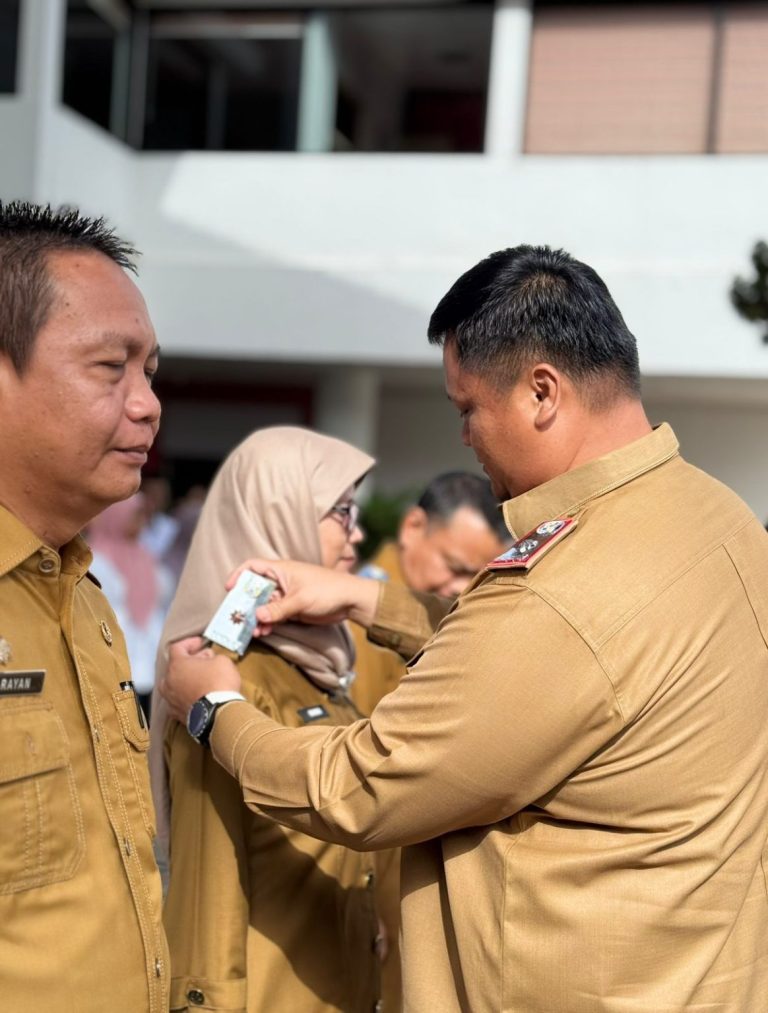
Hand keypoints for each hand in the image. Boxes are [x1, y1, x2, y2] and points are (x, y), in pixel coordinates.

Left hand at [159, 636, 241, 721]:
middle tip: (204, 660)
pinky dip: (186, 696)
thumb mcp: (222, 660)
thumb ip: (211, 656)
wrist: (219, 713)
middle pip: (174, 667)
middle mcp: (169, 682)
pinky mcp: (177, 714)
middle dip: (189, 662)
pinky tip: (197, 695)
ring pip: (174, 685)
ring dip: (185, 680)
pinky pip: (178, 701)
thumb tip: (207, 659)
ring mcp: (170, 700)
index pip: (177, 647)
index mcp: (177, 665)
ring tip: (199, 680)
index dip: (189, 642)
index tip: (200, 642)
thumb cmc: (219, 683)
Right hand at [225, 559, 379, 633]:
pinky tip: (265, 633)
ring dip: (257, 618)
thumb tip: (257, 616)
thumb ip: (278, 609)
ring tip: (254, 631)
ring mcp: (286, 596)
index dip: (239, 575)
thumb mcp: (301, 600)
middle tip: (238, 619)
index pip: (253, 566)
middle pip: (255, 590)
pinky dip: (268, 623)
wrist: (351, 601)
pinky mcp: (293, 609)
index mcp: (281, 570)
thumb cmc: (327, 590)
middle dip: (246, 604)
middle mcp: (281, 581)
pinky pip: (275, 615)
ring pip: (264, 606)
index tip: (229, 589)